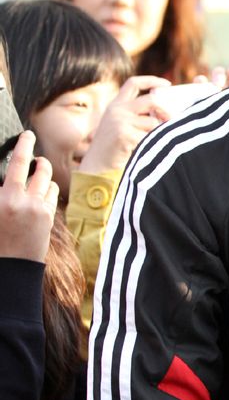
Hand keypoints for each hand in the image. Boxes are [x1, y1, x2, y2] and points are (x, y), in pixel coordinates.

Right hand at [0, 131, 58, 260]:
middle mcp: (20, 201)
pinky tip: (41, 189)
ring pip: (48, 180)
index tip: (27, 134)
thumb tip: (8, 178)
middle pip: (37, 168)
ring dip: (43, 171)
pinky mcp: (48, 218)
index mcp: (2, 198)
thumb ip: (2, 191)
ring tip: (37, 168)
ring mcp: (37, 209)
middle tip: (31, 146)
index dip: (23, 145)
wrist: (11, 266)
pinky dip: (48, 188)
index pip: (16, 164)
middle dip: (35, 154)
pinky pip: (52, 194)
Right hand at [79, 75, 170, 174]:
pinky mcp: (123, 134)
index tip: (167, 84)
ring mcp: (119, 121)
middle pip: (150, 100)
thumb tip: (164, 111)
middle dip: (165, 110)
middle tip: (171, 120)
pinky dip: (151, 145)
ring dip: (156, 134)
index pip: (134, 83)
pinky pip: (149, 137)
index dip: (152, 80)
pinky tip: (143, 152)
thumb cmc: (115, 147)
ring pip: (152, 122)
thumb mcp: (121, 125)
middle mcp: (117, 109)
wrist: (97, 165)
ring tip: (149, 144)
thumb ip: (136, 115)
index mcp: (116, 104)